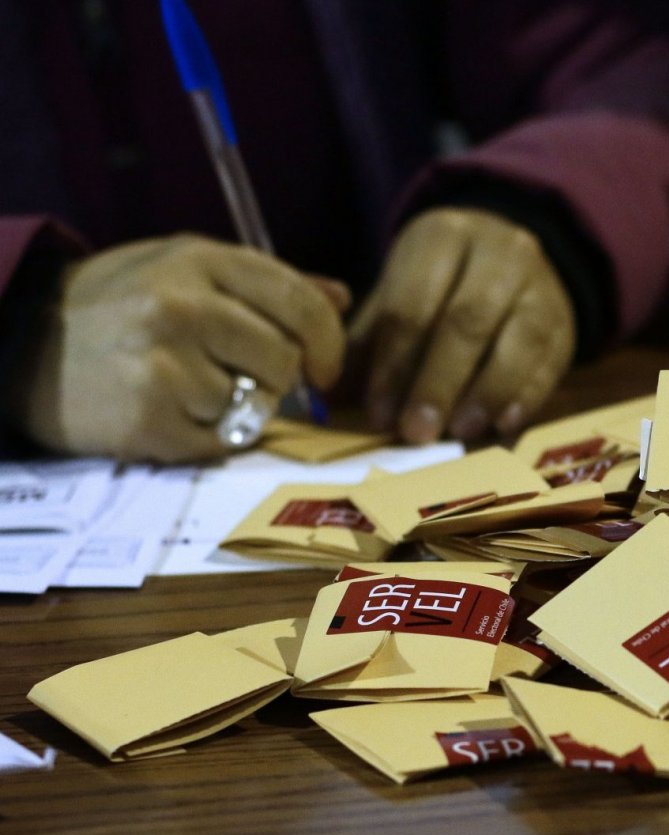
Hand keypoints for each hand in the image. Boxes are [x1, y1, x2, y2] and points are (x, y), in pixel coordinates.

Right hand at [15, 236, 346, 461]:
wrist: (22, 346)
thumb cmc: (118, 305)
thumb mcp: (185, 270)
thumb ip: (267, 284)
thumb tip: (339, 297)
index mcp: (199, 260)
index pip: (301, 301)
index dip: (328, 342)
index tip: (325, 367)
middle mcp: (181, 306)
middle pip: (284, 360)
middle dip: (273, 378)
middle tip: (236, 376)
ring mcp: (162, 364)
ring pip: (254, 405)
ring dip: (233, 409)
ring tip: (186, 388)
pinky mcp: (148, 419)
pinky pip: (219, 443)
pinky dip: (204, 438)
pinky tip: (168, 414)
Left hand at [352, 208, 575, 444]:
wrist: (510, 257)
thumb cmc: (441, 283)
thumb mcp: (401, 289)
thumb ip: (370, 339)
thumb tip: (333, 396)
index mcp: (444, 235)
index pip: (413, 304)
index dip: (394, 363)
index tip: (380, 413)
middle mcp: (500, 252)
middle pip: (466, 321)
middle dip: (438, 382)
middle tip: (416, 432)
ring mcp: (540, 285)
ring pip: (517, 341)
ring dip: (486, 393)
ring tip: (460, 432)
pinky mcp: (566, 322)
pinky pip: (550, 362)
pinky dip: (527, 397)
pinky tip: (504, 424)